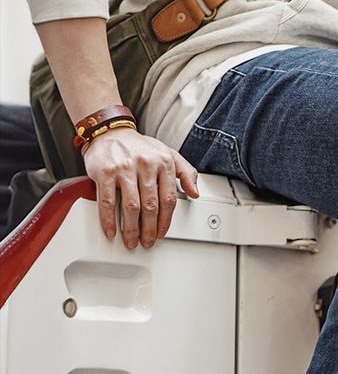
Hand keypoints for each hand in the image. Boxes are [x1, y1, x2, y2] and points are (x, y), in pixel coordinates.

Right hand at [83, 128, 199, 248]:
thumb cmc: (139, 147)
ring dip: (131, 229)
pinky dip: (109, 220)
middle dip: (149, 229)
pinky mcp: (105, 171)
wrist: (109, 131)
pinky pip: (108, 201)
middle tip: (147, 241)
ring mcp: (124, 168)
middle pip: (151, 206)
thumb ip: (186, 172)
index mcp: (163, 162)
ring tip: (132, 240)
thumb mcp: (168, 154)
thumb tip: (195, 193)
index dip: (165, 220)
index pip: (169, 199)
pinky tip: (111, 230)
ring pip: (131, 207)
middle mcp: (145, 164)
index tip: (161, 232)